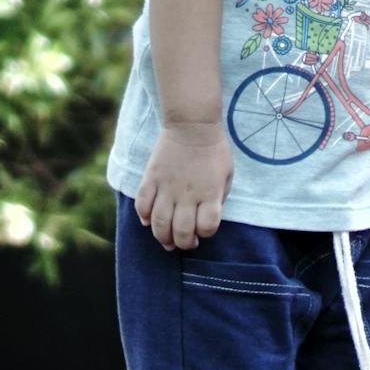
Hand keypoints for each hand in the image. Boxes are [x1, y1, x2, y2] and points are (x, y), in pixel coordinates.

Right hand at [134, 122, 231, 250]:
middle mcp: (188, 194)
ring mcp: (167, 187)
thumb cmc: (214, 151)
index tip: (203, 230)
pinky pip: (142, 204)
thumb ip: (218, 199)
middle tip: (184, 242)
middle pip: (182, 231)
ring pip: (160, 224)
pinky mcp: (151, 179)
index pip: (207, 226)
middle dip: (183, 243)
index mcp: (210, 194)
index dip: (206, 233)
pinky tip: (149, 220)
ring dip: (162, 237)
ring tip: (167, 240)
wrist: (193, 126)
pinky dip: (144, 216)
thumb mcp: (226, 176)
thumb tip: (203, 219)